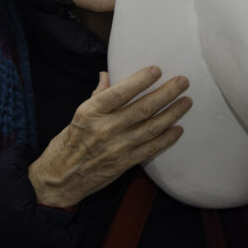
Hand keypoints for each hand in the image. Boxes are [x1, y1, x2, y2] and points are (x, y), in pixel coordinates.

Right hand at [28, 66, 191, 207]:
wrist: (61, 178)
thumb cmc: (69, 142)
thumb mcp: (79, 114)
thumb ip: (98, 95)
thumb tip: (107, 74)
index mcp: (91, 112)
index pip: (120, 92)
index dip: (140, 80)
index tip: (157, 70)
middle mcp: (105, 129)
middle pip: (142, 108)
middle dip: (166, 93)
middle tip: (183, 82)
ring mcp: (117, 147)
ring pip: (151, 127)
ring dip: (172, 113)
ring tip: (187, 102)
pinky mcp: (125, 163)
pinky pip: (151, 149)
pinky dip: (166, 139)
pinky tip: (178, 129)